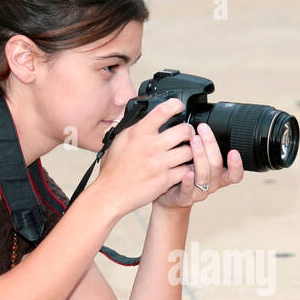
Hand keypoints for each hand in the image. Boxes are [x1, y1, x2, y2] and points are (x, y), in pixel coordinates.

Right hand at [94, 98, 200, 217]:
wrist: (110, 193)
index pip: (162, 111)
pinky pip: (186, 170)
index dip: (175, 105)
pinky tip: (180, 168)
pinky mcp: (165, 179)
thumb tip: (145, 118)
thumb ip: (134, 129)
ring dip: (189, 151)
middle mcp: (151, 146)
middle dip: (188, 131)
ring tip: (185, 153)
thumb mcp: (119, 140)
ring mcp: (160, 163)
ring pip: (189, 151)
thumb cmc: (113, 170)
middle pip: (183, 130)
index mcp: (138, 133)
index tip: (178, 106)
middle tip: (187, 134)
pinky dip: (185, 169)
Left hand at [153, 122, 243, 209]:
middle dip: (211, 145)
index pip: (235, 174)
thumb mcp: (199, 160)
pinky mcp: (184, 198)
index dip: (237, 164)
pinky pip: (187, 191)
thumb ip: (205, 147)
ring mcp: (198, 192)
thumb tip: (204, 122)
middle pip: (217, 166)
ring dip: (200, 156)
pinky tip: (186, 172)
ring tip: (193, 141)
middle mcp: (212, 184)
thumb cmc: (185, 174)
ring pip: (203, 176)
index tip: (234, 151)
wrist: (170, 198)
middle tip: (203, 129)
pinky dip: (188, 181)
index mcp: (219, 176)